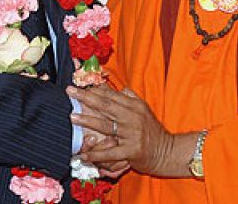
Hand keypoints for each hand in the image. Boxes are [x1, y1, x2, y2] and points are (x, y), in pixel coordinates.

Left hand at [68, 85, 196, 176]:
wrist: (167, 151)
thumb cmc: (151, 130)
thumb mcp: (142, 109)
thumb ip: (129, 97)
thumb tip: (115, 86)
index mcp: (134, 105)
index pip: (111, 95)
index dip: (94, 88)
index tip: (79, 84)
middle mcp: (133, 117)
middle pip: (106, 106)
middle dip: (86, 98)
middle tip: (70, 92)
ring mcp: (132, 134)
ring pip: (106, 126)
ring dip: (88, 121)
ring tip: (72, 117)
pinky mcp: (132, 151)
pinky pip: (111, 152)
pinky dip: (97, 153)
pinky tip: (85, 153)